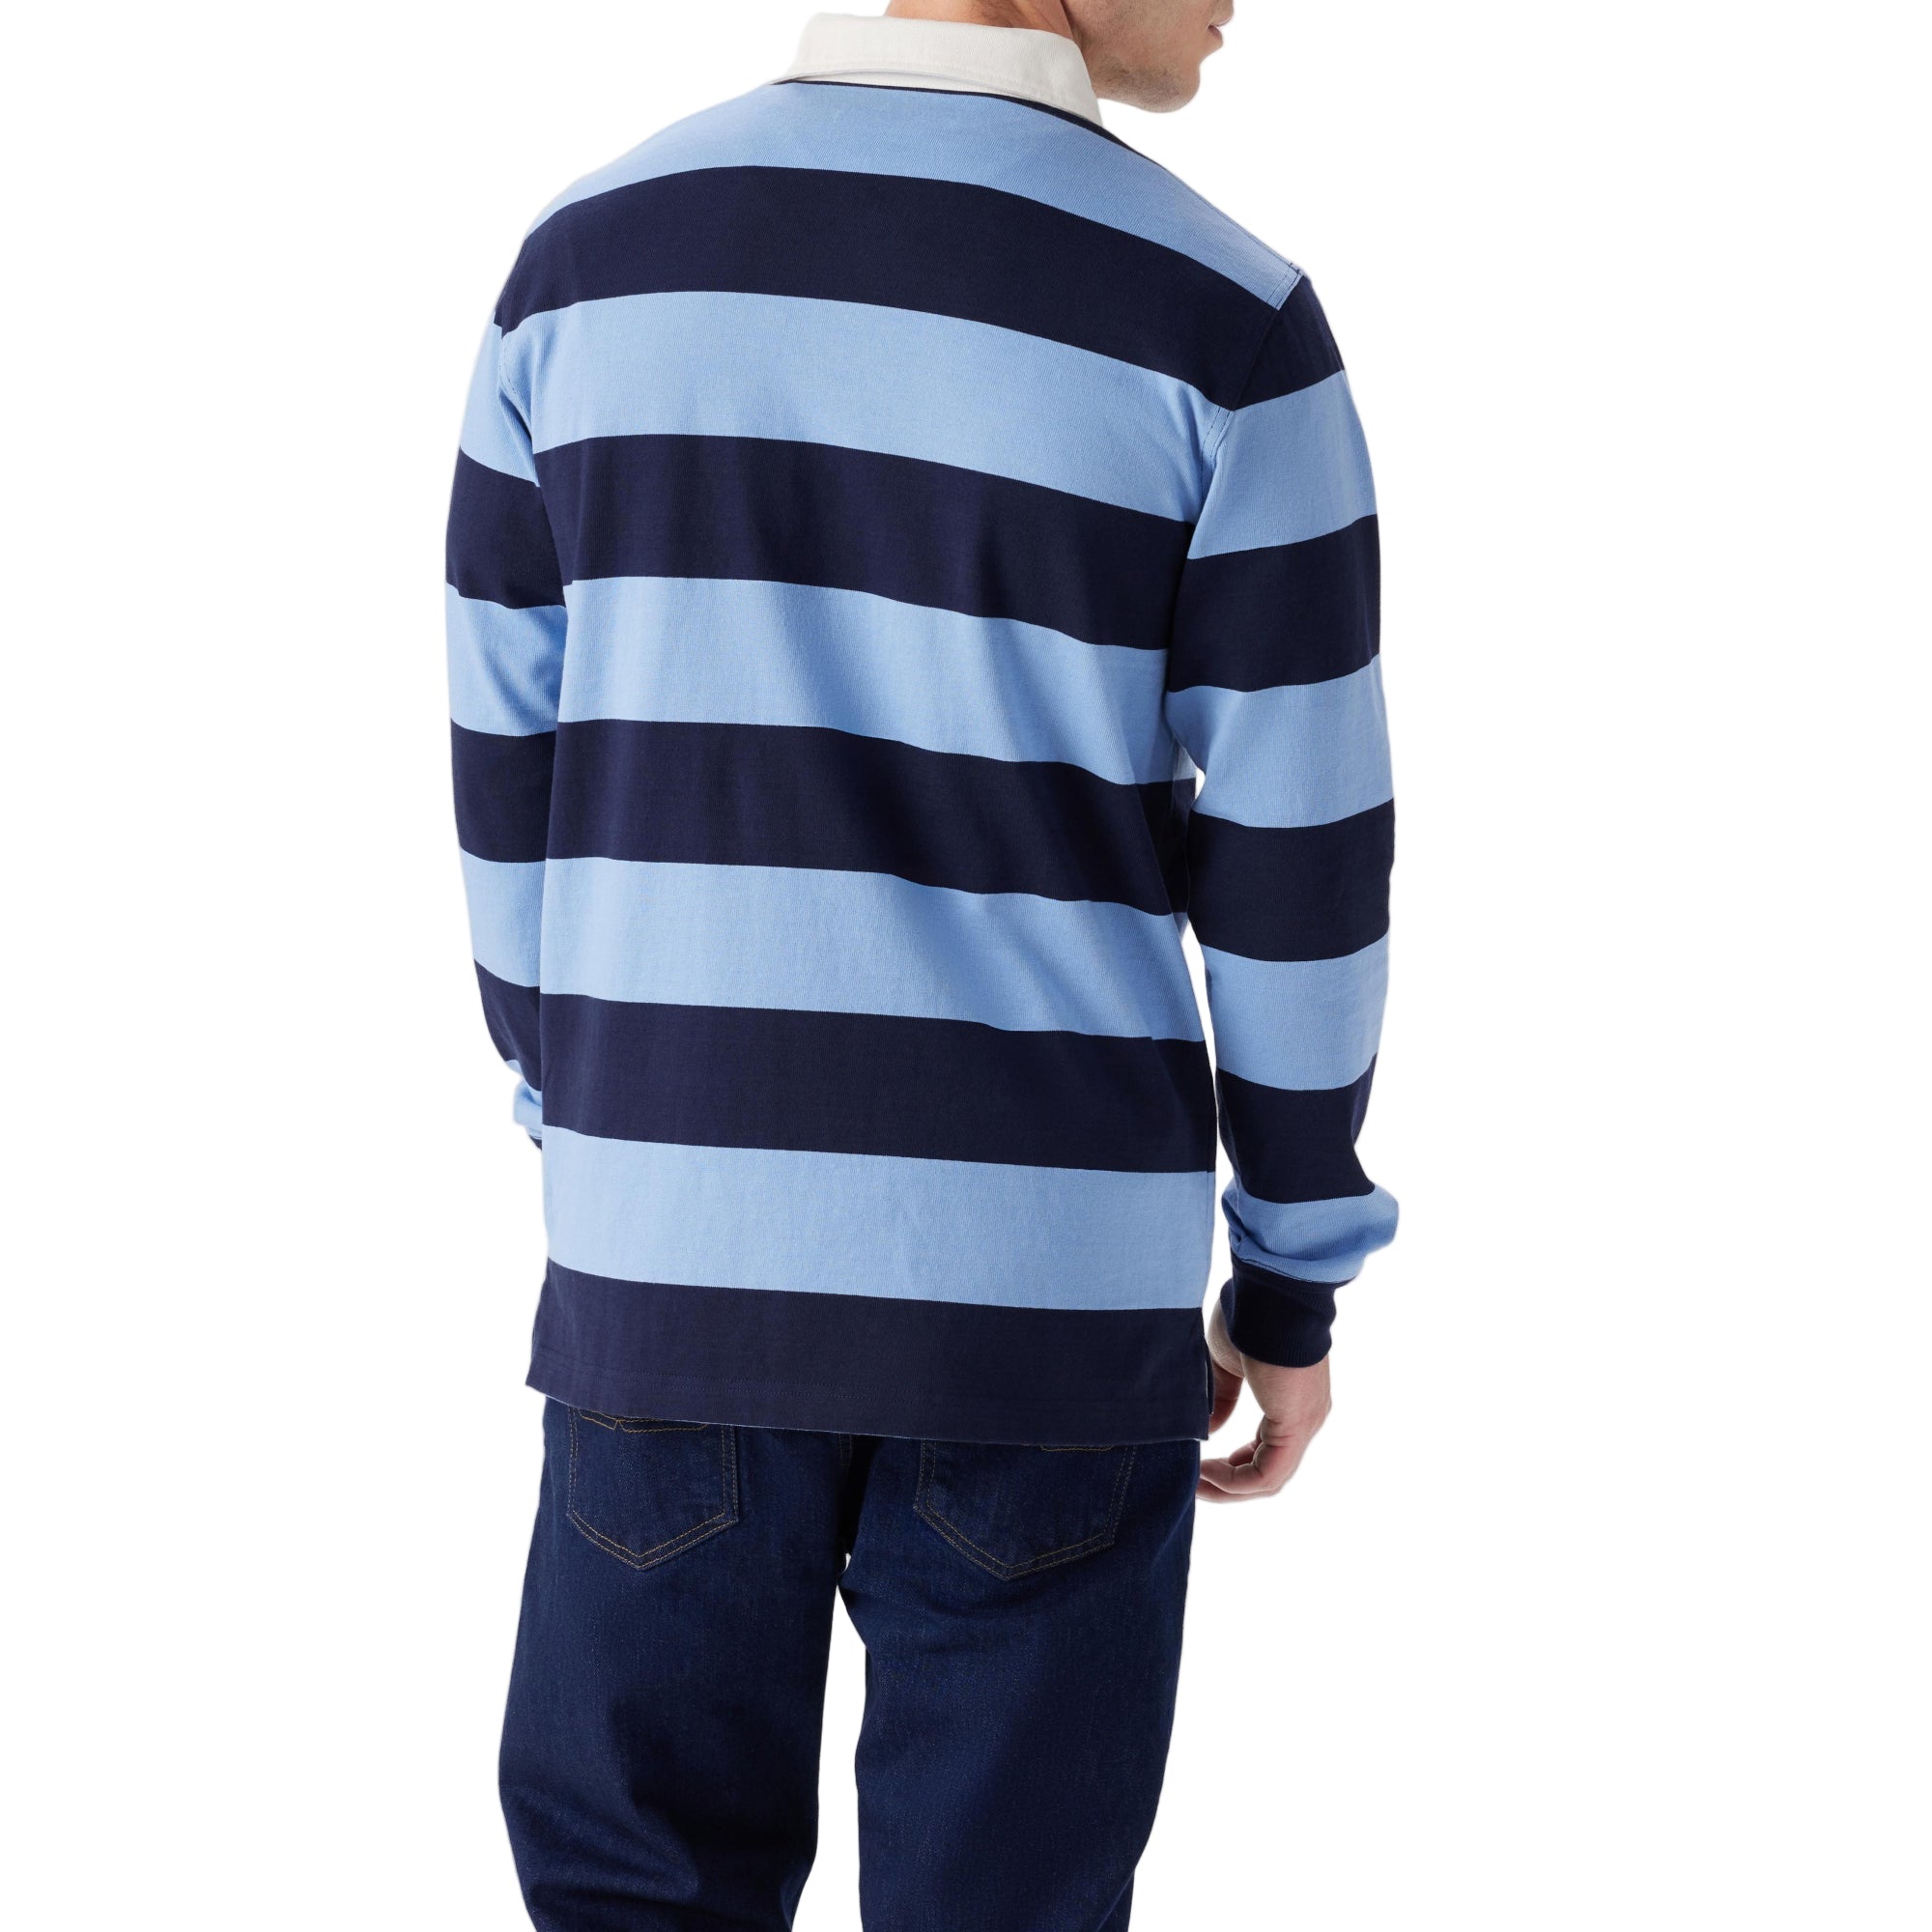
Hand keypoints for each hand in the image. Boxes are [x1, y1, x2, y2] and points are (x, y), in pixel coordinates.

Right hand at [1197, 1301, 1331, 1501]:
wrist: (1271, 1295)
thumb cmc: (1250, 1317)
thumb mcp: (1227, 1365)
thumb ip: (1221, 1398)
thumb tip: (1207, 1429)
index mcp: (1291, 1402)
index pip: (1267, 1451)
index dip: (1235, 1465)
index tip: (1202, 1465)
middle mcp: (1305, 1418)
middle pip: (1270, 1472)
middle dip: (1230, 1483)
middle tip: (1195, 1483)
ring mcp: (1305, 1423)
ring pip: (1270, 1479)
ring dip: (1230, 1488)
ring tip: (1196, 1483)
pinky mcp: (1295, 1425)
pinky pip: (1267, 1473)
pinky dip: (1237, 1482)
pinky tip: (1206, 1473)